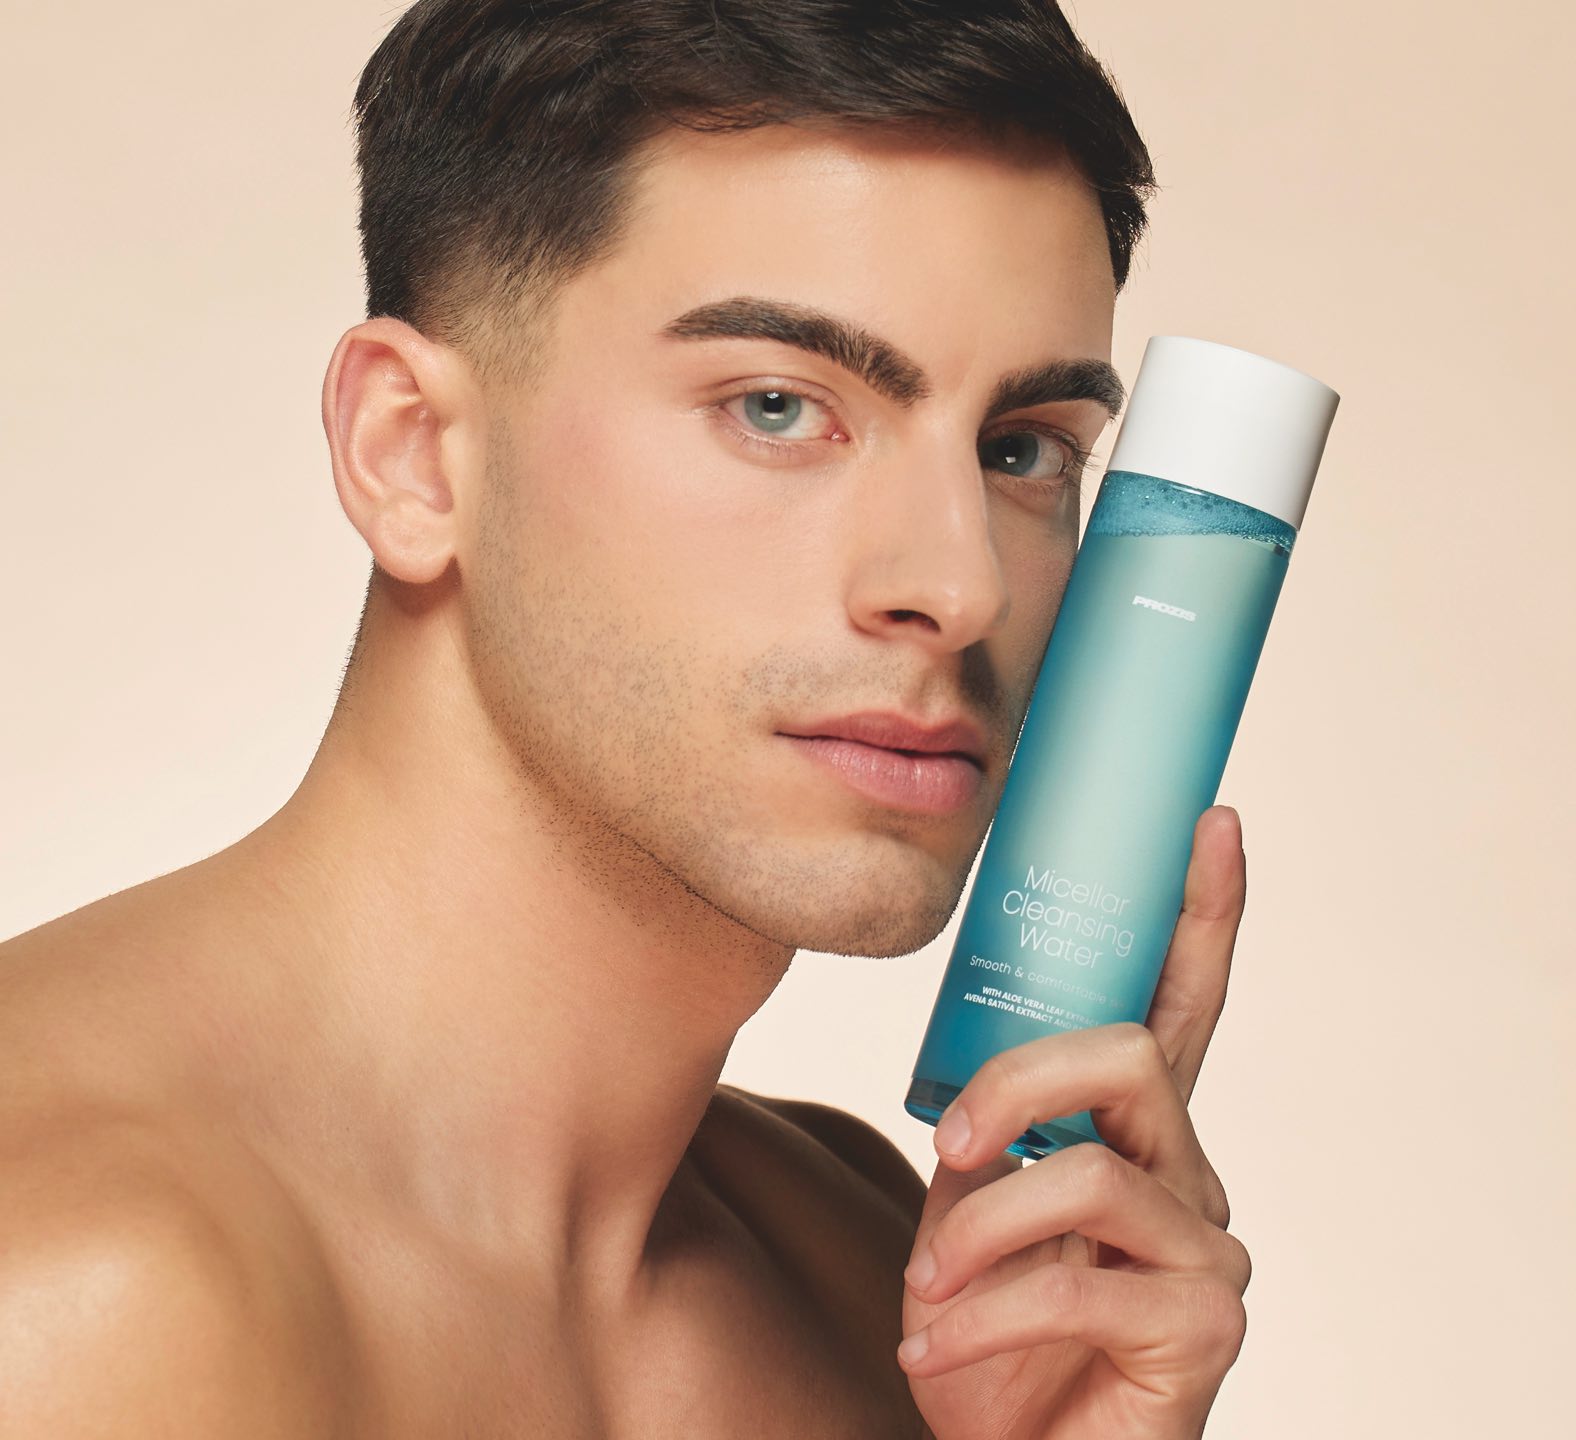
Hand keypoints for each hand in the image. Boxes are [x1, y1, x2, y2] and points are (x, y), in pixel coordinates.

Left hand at [898, 805, 1251, 1439]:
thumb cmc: (989, 1320)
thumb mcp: (974, 1202)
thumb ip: (988, 1131)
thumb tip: (954, 1089)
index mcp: (1139, 1132)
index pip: (1179, 1004)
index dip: (1200, 913)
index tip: (1210, 823)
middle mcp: (1188, 1175)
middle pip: (1129, 1055)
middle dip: (1020, 1083)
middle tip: (949, 1141)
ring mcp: (1205, 1251)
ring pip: (1093, 1172)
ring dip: (981, 1228)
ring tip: (926, 1285)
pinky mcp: (1200, 1327)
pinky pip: (1072, 1282)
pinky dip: (979, 1313)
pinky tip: (934, 1346)